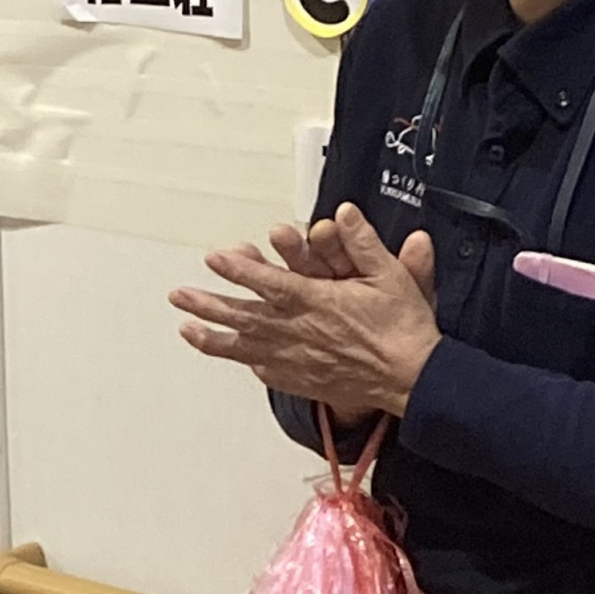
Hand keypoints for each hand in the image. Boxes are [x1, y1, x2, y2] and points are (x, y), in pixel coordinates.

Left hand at [171, 203, 438, 420]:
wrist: (415, 379)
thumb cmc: (404, 329)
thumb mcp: (392, 277)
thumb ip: (364, 243)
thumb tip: (344, 212)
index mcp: (318, 302)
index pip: (269, 283)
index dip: (238, 270)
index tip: (213, 258)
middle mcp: (300, 332)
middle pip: (244, 316)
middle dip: (208, 304)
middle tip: (179, 296)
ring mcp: (299, 360)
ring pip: (247, 347)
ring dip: (214, 338)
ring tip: (187, 330)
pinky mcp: (306, 382)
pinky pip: (269, 372)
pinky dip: (249, 362)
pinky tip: (236, 357)